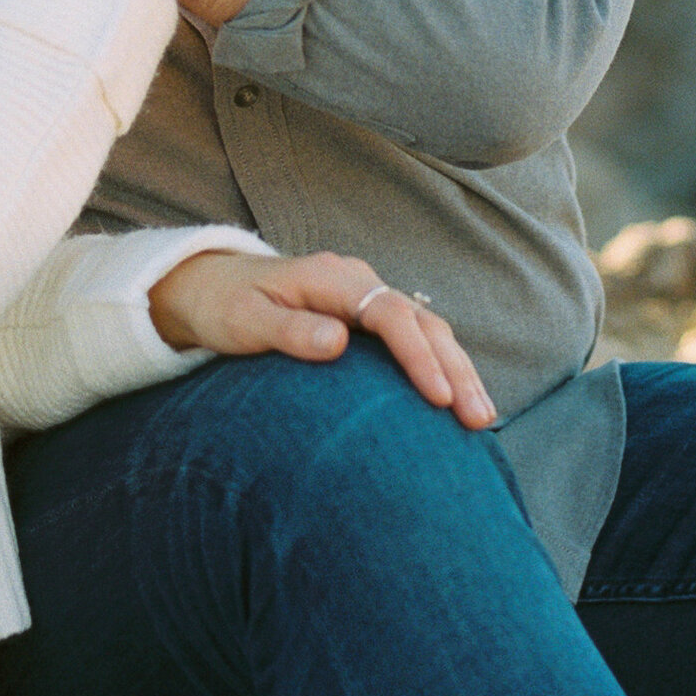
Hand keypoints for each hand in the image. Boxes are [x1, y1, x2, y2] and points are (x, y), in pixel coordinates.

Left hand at [146, 248, 497, 426]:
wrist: (213, 287)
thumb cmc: (226, 307)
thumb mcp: (246, 322)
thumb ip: (289, 331)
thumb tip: (339, 341)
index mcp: (331, 278)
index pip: (389, 312)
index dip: (417, 354)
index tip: (437, 396)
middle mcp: (358, 282)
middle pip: (422, 321)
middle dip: (455, 368)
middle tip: (478, 418)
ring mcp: (366, 298)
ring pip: (428, 330)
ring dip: (457, 370)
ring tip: (481, 418)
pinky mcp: (367, 318)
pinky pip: (415, 339)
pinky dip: (441, 367)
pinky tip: (456, 401)